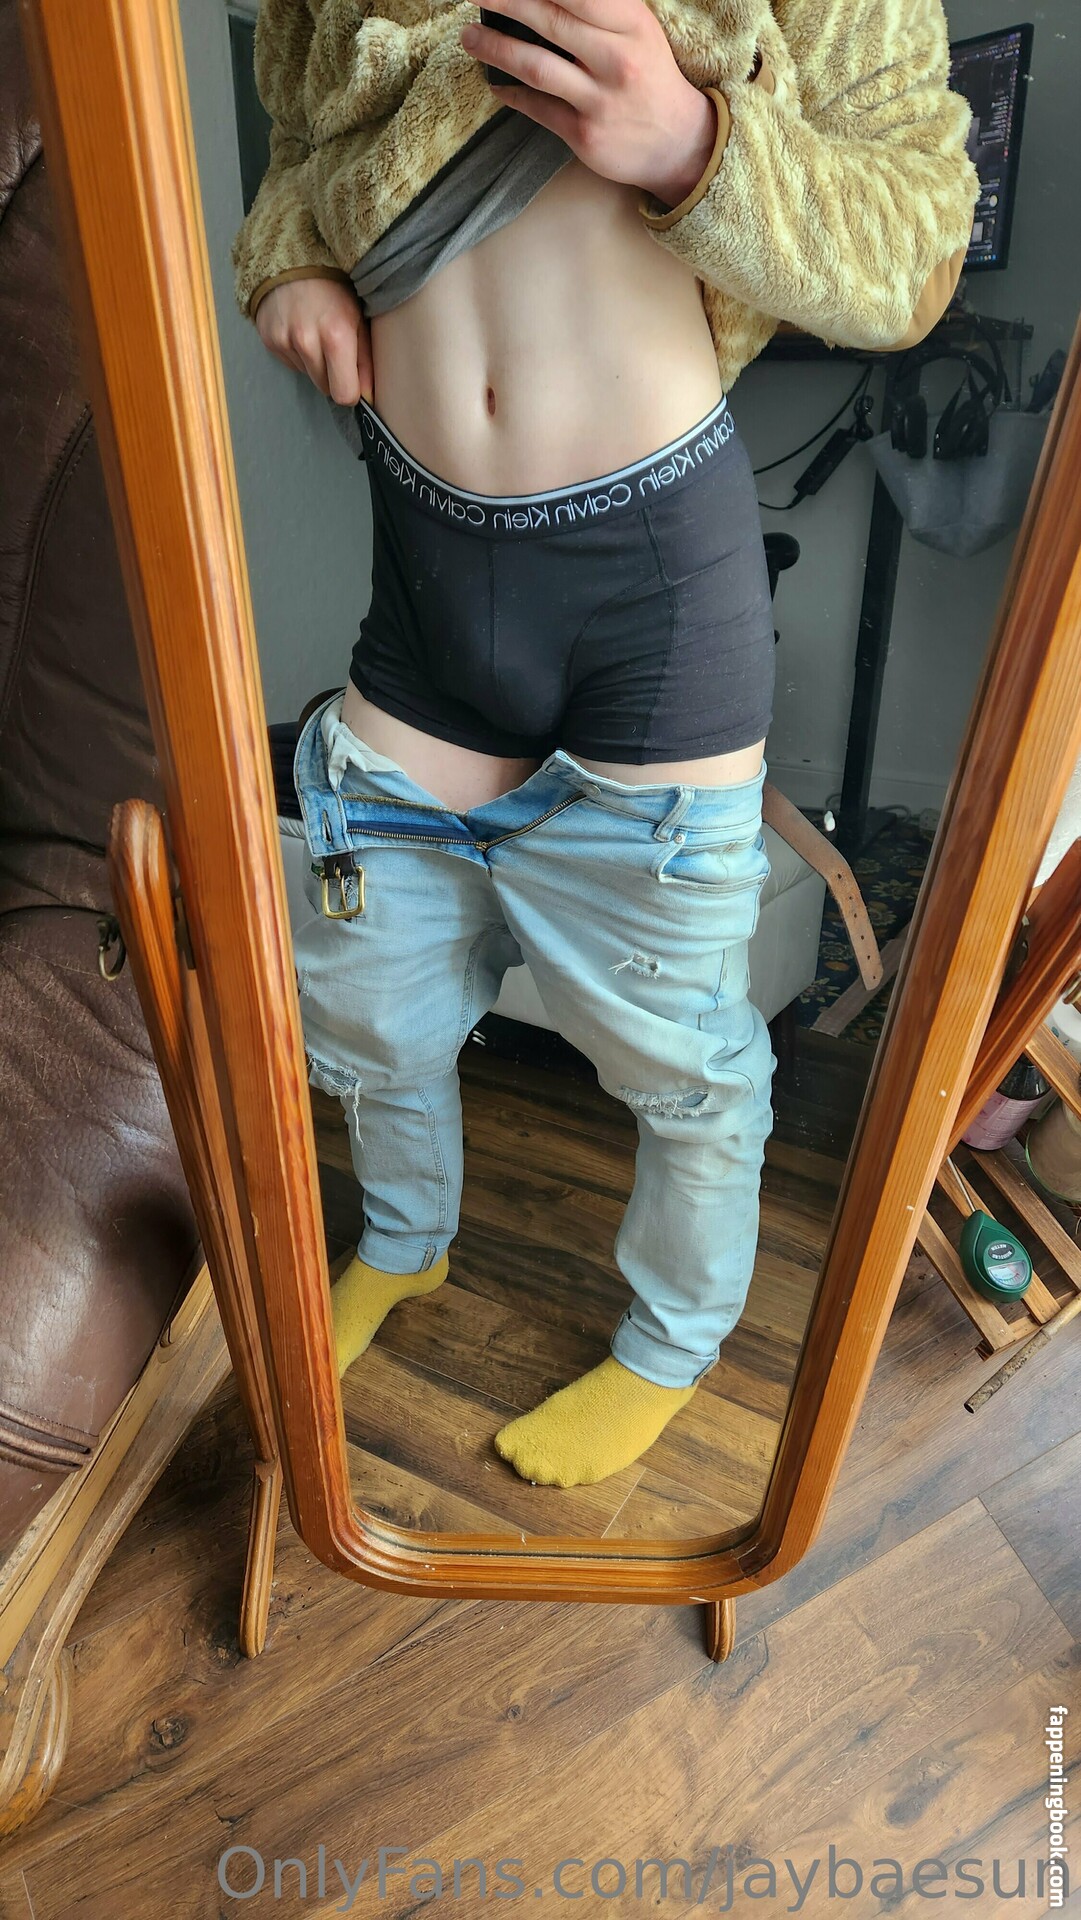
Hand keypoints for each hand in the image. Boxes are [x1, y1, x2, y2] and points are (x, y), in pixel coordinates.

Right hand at [255, 278, 372, 405]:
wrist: (292, 258)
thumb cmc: (334, 287)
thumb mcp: (358, 317)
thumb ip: (365, 360)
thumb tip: (368, 397)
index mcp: (336, 337)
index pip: (344, 395)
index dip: (351, 391)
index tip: (354, 379)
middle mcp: (307, 341)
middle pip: (326, 388)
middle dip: (333, 376)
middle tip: (335, 348)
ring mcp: (284, 341)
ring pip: (308, 376)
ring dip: (315, 363)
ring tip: (316, 333)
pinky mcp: (270, 340)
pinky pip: (291, 364)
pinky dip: (298, 354)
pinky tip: (300, 330)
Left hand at [460, 0, 716, 207]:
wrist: (679, 143)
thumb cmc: (649, 75)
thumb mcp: (637, 29)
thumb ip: (600, 7)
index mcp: (631, 24)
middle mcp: (617, 58)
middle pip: (550, 20)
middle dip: (504, 1)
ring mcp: (601, 100)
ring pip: (536, 66)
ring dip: (495, 49)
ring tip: (468, 37)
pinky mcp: (586, 135)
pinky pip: (538, 109)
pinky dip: (511, 94)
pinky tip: (494, 83)